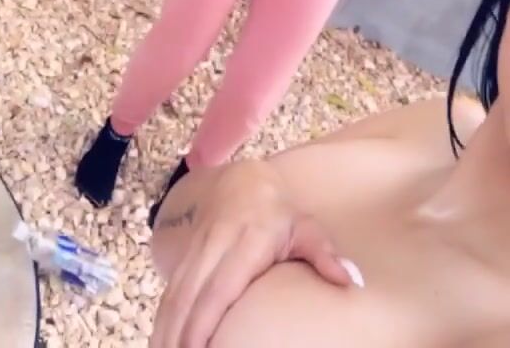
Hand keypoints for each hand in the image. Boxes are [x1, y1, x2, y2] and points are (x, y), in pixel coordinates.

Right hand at [150, 160, 352, 347]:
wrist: (242, 178)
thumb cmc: (280, 211)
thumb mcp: (306, 226)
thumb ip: (324, 254)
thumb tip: (350, 281)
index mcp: (247, 242)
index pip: (221, 287)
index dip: (205, 320)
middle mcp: (215, 245)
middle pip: (191, 297)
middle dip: (181, 335)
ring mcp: (196, 249)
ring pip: (175, 294)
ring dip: (165, 330)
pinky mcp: (185, 254)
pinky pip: (170, 290)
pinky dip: (162, 319)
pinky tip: (159, 342)